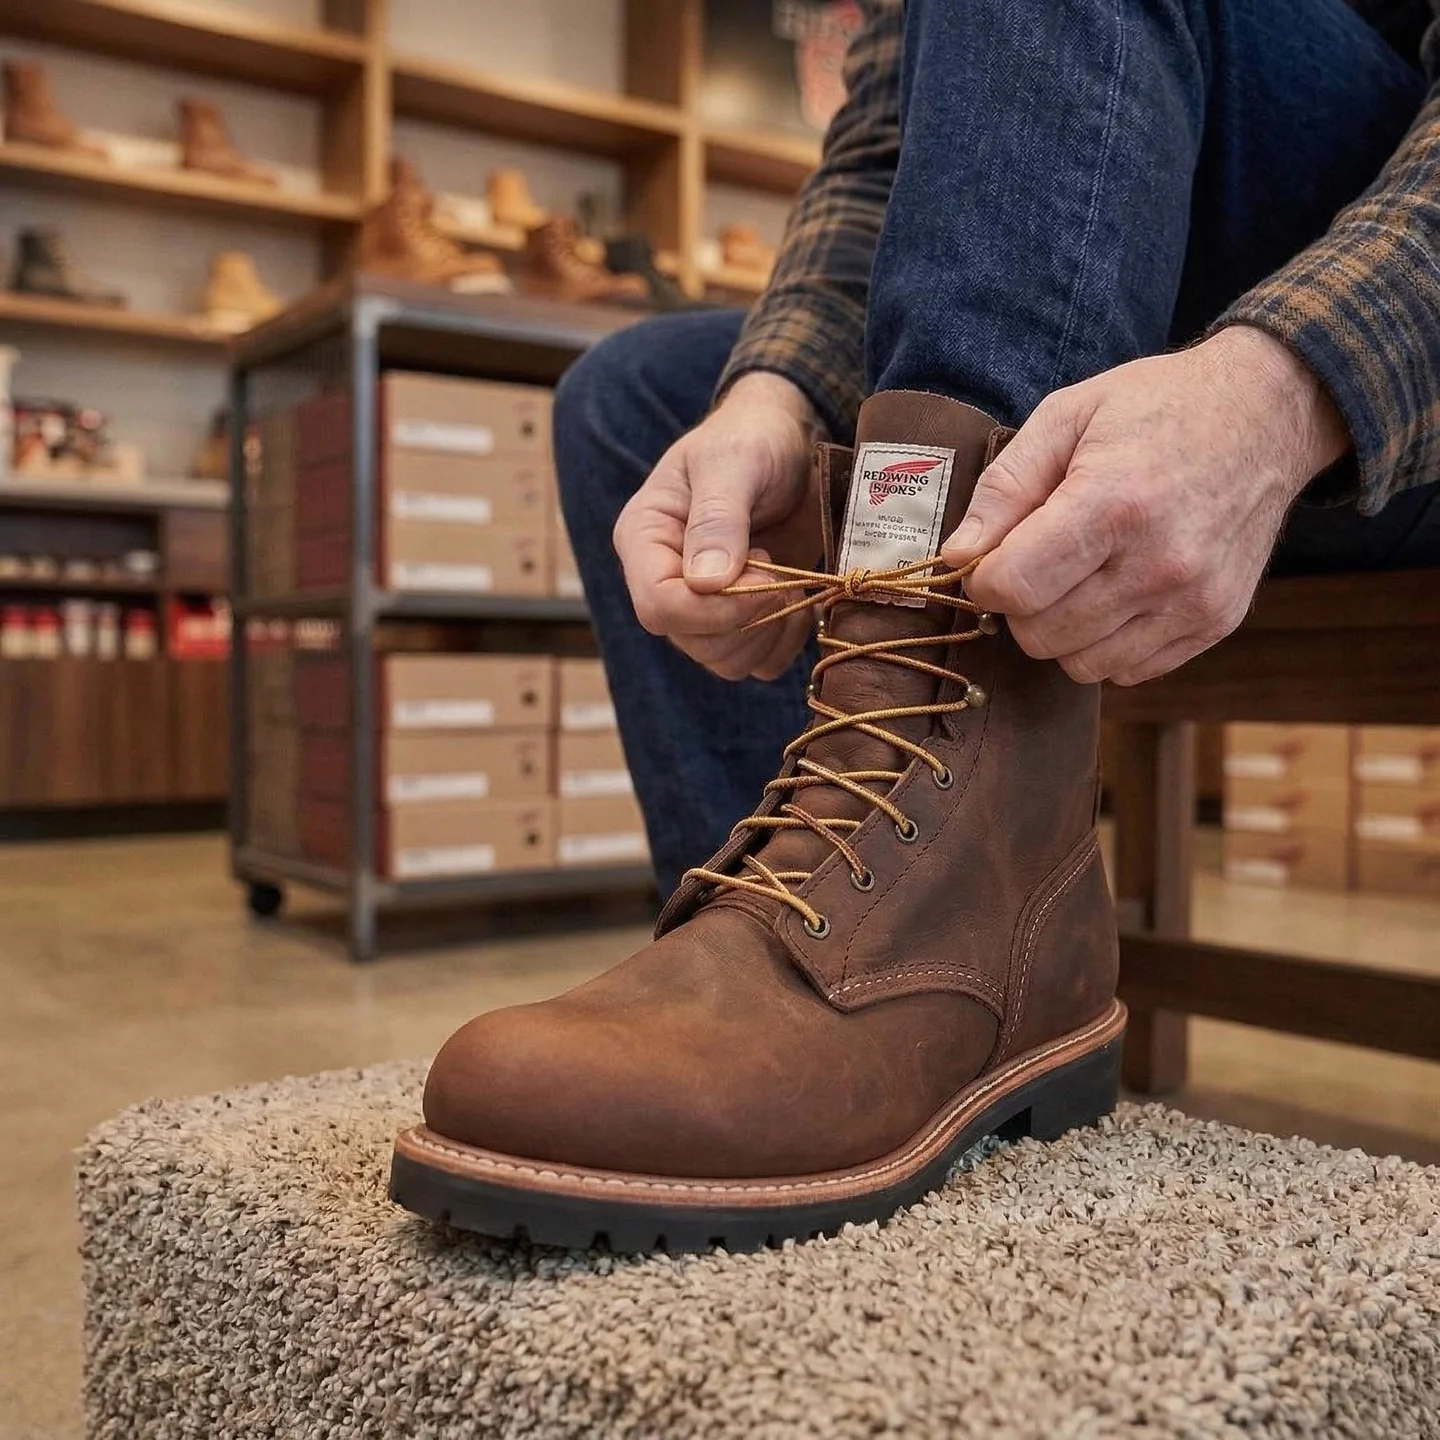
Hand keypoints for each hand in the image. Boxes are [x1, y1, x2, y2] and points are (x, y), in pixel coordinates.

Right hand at [613, 371, 823, 680]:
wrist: (790, 442)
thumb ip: (717, 517)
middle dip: (748, 616)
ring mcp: (702, 606)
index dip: (715, 608)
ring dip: (768, 631)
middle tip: (780, 568)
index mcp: (644, 540)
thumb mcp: (734, 461)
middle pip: (693, 640)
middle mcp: (665, 580)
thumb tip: (706, 583)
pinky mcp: (741, 619)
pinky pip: (758, 662)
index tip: (767, 575)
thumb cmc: (753, 438)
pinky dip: (785, 642)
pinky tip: (798, 600)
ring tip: (788, 579)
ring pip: (725, 660)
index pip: (658, 605)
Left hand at [941, 326, 1349, 684]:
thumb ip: (1004, 487)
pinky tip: (1114, 594)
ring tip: (1077, 577)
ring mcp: (1194, 599)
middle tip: (1035, 563)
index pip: (1015, 587)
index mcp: (1115, 503)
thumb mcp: (1067, 417)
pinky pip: (1128, 670)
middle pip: (1040, 634)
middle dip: (1019, 605)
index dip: (983, 579)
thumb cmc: (1156, 408)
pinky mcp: (1215, 622)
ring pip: (1080, 663)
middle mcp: (1160, 562)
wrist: (1267, 414)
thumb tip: (957, 556)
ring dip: (1060, 630)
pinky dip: (1106, 644)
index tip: (990, 559)